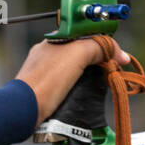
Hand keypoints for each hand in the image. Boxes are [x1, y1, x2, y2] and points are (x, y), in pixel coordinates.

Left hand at [13, 39, 130, 126]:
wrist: (25, 108)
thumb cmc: (47, 79)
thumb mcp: (78, 53)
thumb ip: (98, 46)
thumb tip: (118, 54)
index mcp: (55, 40)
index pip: (86, 35)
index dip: (104, 44)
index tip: (118, 56)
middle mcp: (48, 54)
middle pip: (82, 52)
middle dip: (100, 60)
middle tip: (114, 70)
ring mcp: (45, 72)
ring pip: (76, 69)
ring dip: (91, 75)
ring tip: (103, 83)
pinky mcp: (46, 89)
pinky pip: (68, 84)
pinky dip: (80, 87)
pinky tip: (86, 93)